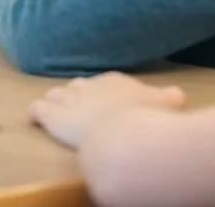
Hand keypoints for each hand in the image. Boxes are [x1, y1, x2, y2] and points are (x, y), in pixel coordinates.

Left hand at [30, 73, 185, 148]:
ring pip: (56, 94)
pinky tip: (35, 120)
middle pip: (78, 87)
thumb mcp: (168, 103)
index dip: (104, 95)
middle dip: (78, 97)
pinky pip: (38, 109)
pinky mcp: (53, 117)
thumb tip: (178, 94)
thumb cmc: (148, 119)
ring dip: (56, 103)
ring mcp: (69, 100)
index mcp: (115, 81)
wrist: (125, 134)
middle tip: (83, 112)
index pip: (105, 84)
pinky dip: (36, 114)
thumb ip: (171, 97)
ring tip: (58, 113)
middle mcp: (89, 85)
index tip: (108, 107)